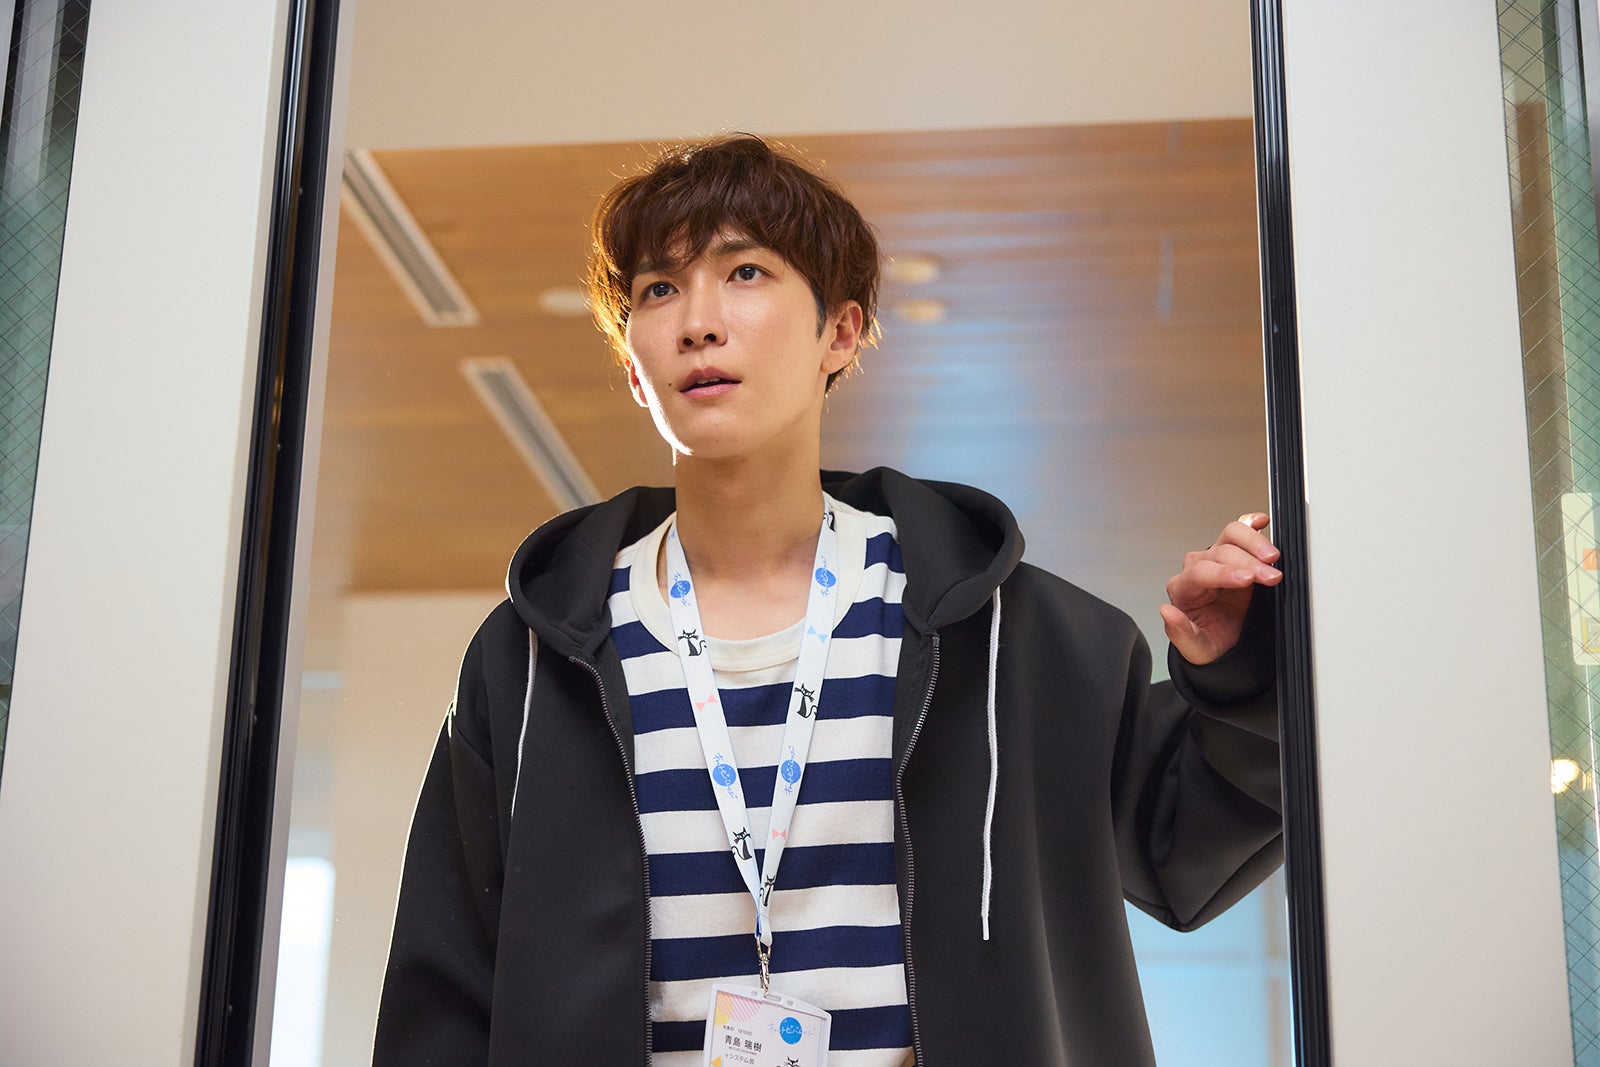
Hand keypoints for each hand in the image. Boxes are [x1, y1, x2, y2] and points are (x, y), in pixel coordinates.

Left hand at [1160, 513, 1281, 665]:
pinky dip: (1251, 523)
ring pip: (1231, 536)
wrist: (1225, 641)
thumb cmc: (1208, 640)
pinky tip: (1261, 522)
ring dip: (1254, 543)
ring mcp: (1216, 558)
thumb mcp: (1194, 647)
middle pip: (1221, 552)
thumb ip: (1180, 632)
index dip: (1224, 573)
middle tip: (1271, 576)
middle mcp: (1198, 568)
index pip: (1201, 572)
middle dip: (1249, 563)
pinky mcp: (1236, 555)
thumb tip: (1166, 611)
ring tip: (1272, 558)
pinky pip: (1240, 532)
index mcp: (1183, 589)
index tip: (1247, 579)